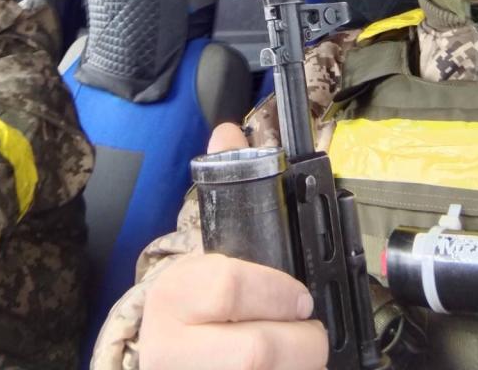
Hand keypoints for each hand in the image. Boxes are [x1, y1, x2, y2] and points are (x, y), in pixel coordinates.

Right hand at [139, 122, 327, 369]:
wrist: (165, 363)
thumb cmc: (190, 309)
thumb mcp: (202, 256)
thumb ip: (223, 196)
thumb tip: (228, 130)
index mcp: (173, 293)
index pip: (231, 286)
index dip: (278, 291)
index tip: (302, 297)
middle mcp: (170, 345)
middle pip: (256, 350)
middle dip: (301, 343)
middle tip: (312, 333)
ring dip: (301, 367)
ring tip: (303, 355)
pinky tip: (289, 369)